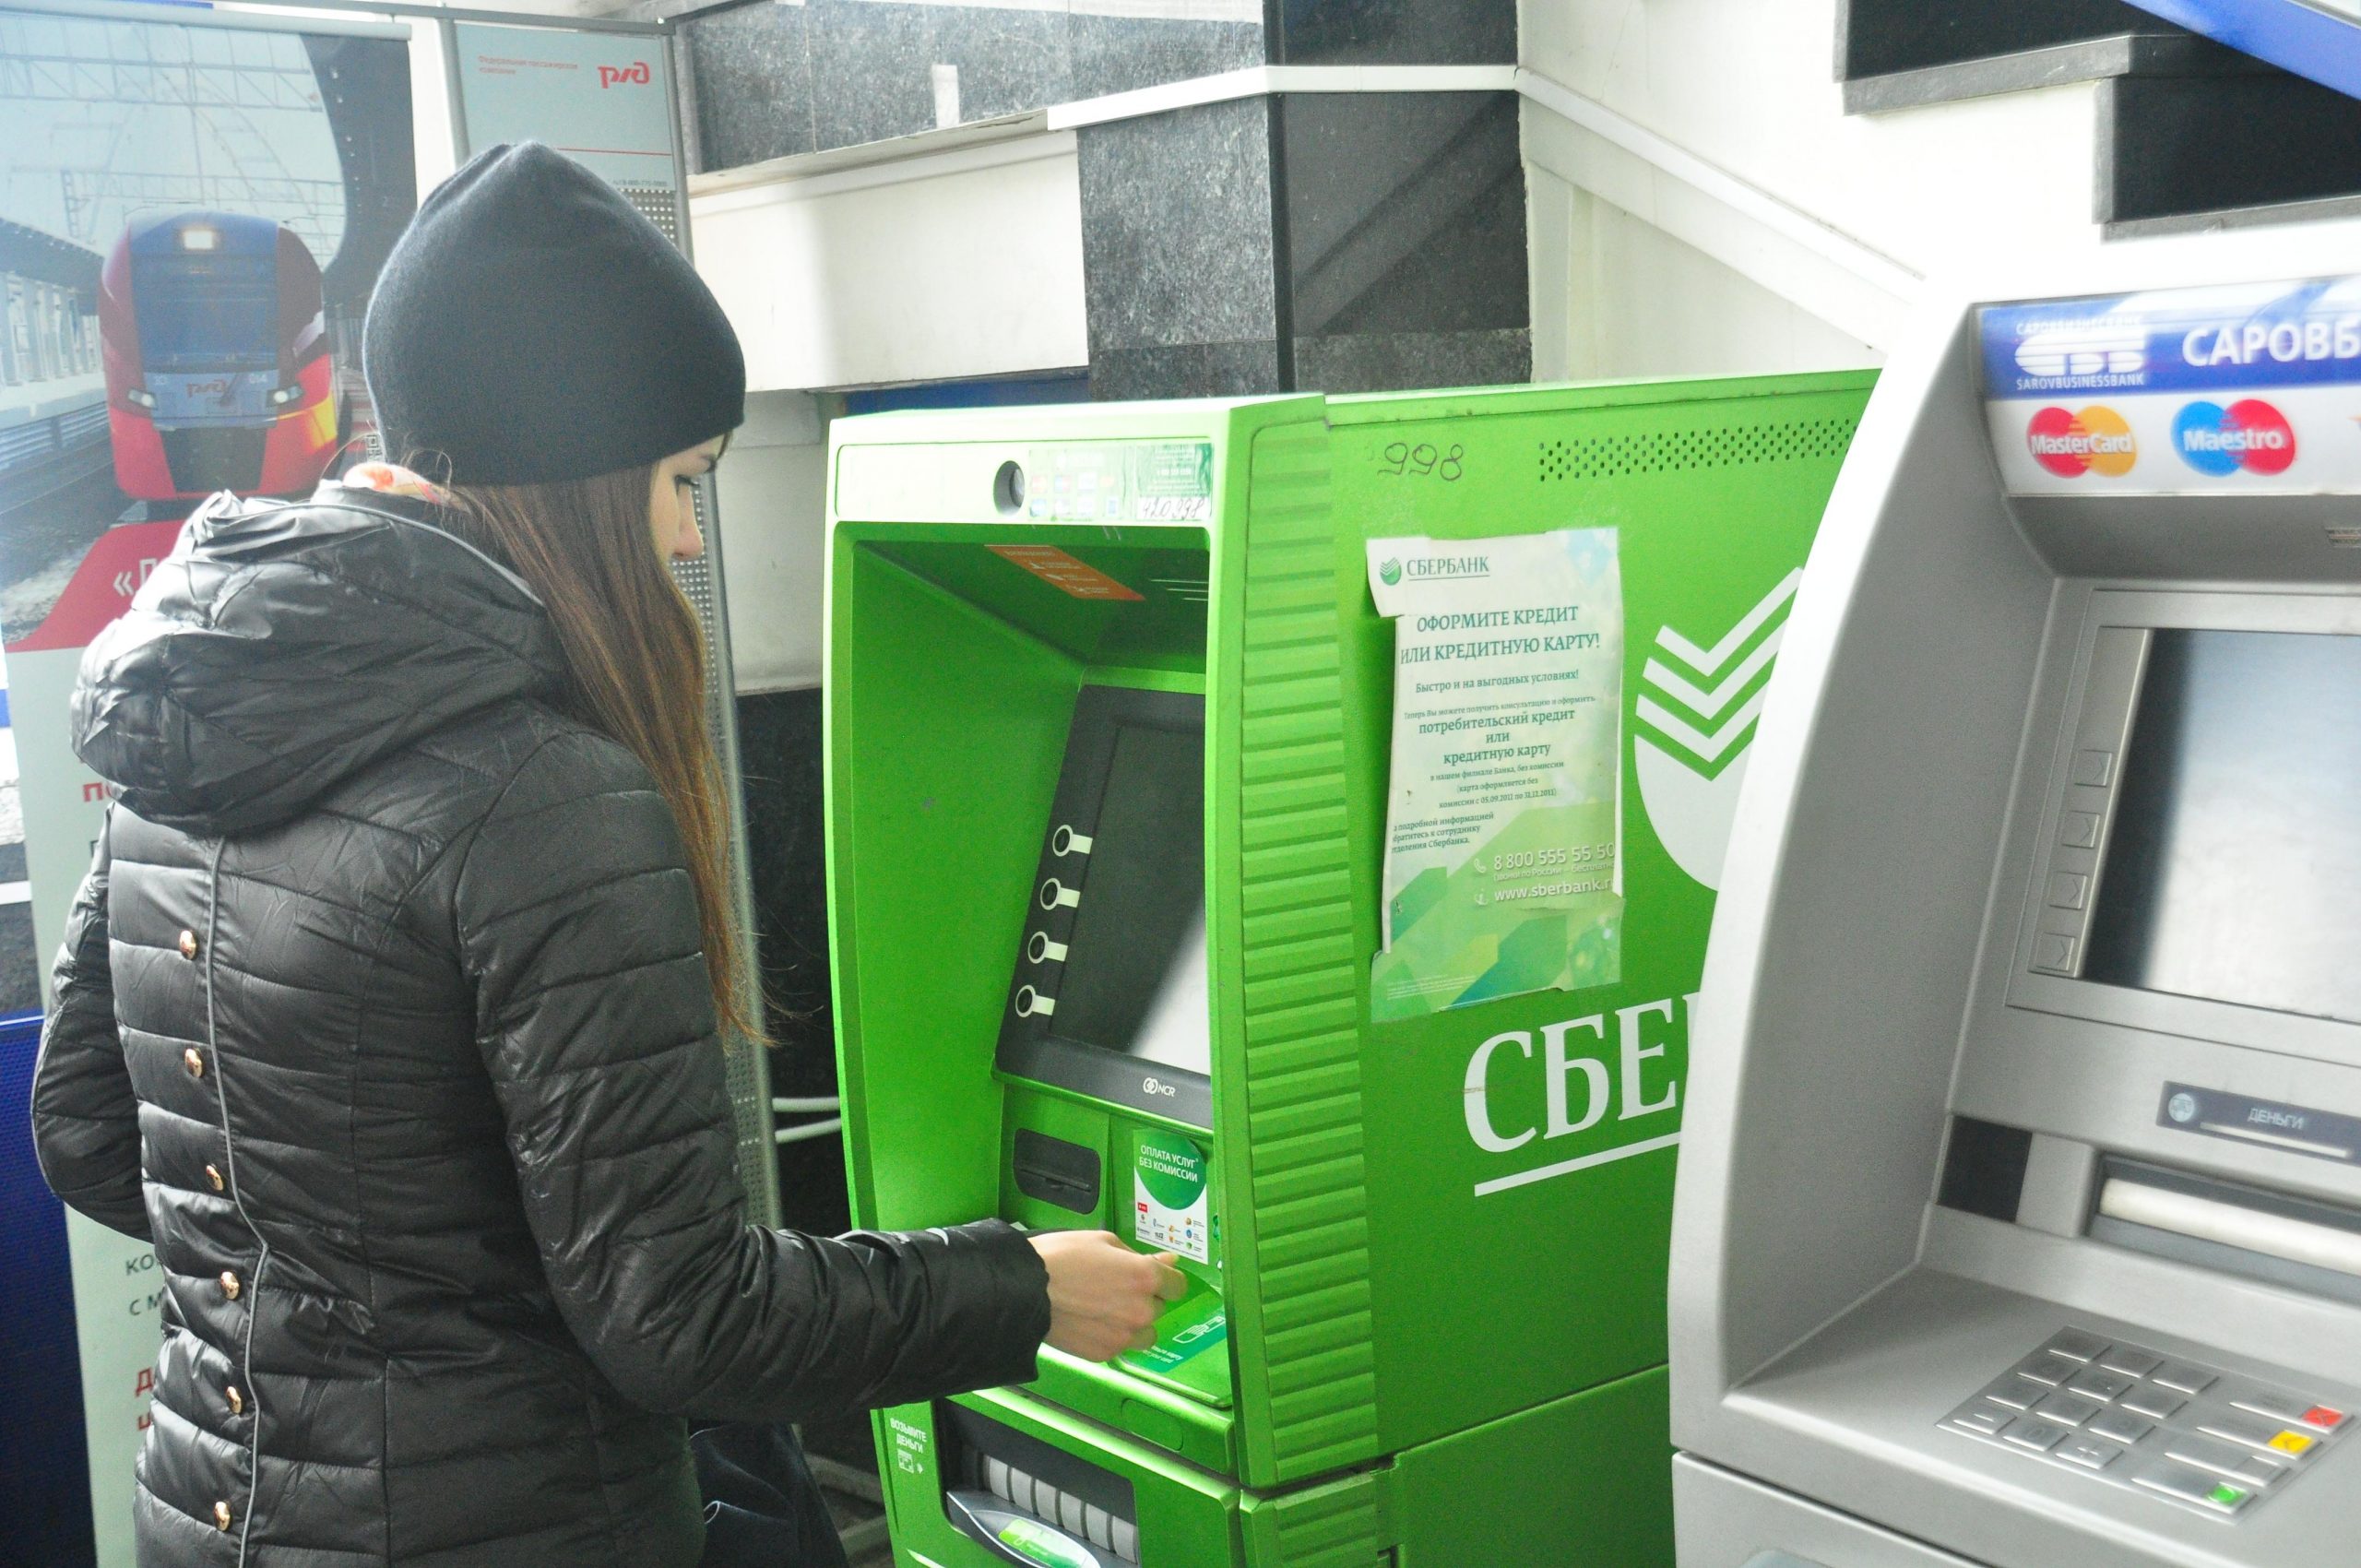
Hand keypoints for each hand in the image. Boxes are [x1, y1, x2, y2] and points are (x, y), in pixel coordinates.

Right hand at [1027, 1231, 1186, 1361]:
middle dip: (1143, 1298)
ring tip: (1104, 1309)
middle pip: (1159, 1308)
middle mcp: (1141, 1310)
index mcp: (1145, 1277)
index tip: (1153, 1278)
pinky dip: (1111, 1335)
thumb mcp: (1103, 1241)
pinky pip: (1120, 1345)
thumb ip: (1141, 1256)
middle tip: (1113, 1288)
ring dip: (1133, 1322)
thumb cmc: (1060, 1257)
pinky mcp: (1105, 1353)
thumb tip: (1168, 1262)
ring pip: (1144, 1333)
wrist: (1023, 1290)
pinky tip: (1089, 1321)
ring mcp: (1124, 1336)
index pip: (1177, 1285)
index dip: (1166, 1279)